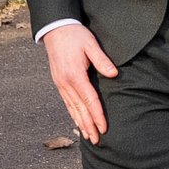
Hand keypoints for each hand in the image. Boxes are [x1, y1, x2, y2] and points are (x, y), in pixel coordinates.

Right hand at [41, 22, 117, 142]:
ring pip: (71, 108)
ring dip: (80, 123)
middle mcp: (65, 83)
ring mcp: (60, 83)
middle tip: (97, 140)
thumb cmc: (75, 35)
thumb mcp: (91, 44)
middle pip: (79, 109)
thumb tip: (114, 75)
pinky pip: (67, 102)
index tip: (104, 128)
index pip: (89, 100)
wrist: (55, 28)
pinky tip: (77, 120)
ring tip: (88, 135)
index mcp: (75, 75)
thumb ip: (102, 60)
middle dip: (88, 126)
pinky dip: (73, 113)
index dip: (97, 115)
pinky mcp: (58, 82)